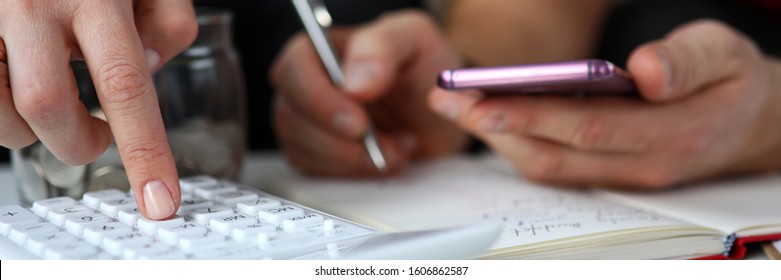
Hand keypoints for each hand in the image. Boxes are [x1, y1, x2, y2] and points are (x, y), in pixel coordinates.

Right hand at [0, 0, 196, 218]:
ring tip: (48, 97)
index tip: (160, 202)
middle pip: (45, 108)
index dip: (145, 152)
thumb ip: (167, 16)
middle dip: (76, 143)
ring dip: (27, 128)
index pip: (125, 86)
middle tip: (94, 137)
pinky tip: (14, 77)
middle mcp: (27, 4)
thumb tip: (150, 65)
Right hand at [271, 10, 468, 176]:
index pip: (293, 70)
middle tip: (382, 146)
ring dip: (351, 159)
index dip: (318, 100)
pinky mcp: (315, 152)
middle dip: (336, 140)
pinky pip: (315, 171)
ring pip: (301, 148)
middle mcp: (306, 83)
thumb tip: (353, 83)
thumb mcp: (414, 39)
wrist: (438, 111)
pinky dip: (353, 172)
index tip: (358, 123)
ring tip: (396, 149)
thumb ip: (382, 47)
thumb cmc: (423, 68)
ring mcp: (307, 120)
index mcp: (320, 48)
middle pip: (290, 115)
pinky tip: (383, 158)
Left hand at [429, 20, 780, 188]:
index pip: (587, 127)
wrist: (748, 123)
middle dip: (494, 127)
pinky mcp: (607, 174)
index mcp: (671, 134)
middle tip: (447, 99)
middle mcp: (640, 166)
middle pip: (554, 152)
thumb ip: (688, 61)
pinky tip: (490, 119)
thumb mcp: (725, 54)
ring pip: (547, 166)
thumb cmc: (731, 82)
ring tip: (455, 106)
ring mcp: (621, 176)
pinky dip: (516, 144)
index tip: (481, 99)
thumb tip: (646, 70)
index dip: (530, 115)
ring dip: (496, 138)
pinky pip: (554, 166)